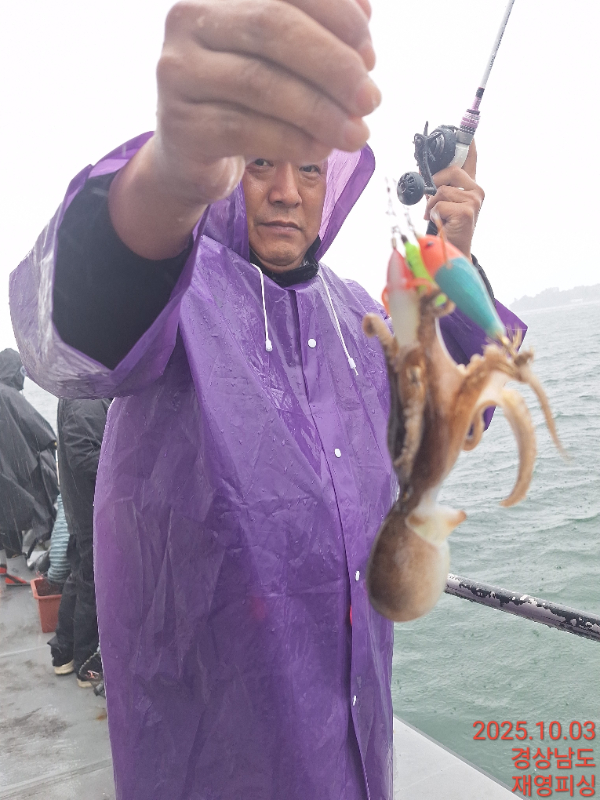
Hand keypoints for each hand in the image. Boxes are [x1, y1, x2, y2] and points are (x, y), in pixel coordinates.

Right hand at [110, 0, 379, 257]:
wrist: (191, 158)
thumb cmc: (243, 102)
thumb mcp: (279, 61)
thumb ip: (316, 32)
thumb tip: (365, 12)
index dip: (337, 15)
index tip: (370, 56)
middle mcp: (189, 21)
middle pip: (272, 27)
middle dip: (333, 64)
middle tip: (370, 99)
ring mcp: (178, 73)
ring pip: (260, 82)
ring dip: (320, 111)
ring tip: (355, 134)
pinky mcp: (181, 125)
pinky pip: (245, 129)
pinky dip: (292, 141)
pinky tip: (320, 149)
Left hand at [424, 141, 483, 260]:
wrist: (454, 251)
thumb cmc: (447, 227)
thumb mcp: (443, 204)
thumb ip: (439, 188)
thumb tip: (423, 173)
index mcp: (471, 186)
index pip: (472, 159)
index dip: (469, 144)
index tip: (466, 130)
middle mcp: (477, 191)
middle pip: (451, 171)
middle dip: (435, 183)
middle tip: (429, 198)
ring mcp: (474, 200)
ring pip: (441, 190)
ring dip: (432, 205)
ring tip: (437, 217)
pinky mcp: (467, 211)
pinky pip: (439, 204)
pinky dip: (433, 214)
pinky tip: (441, 223)